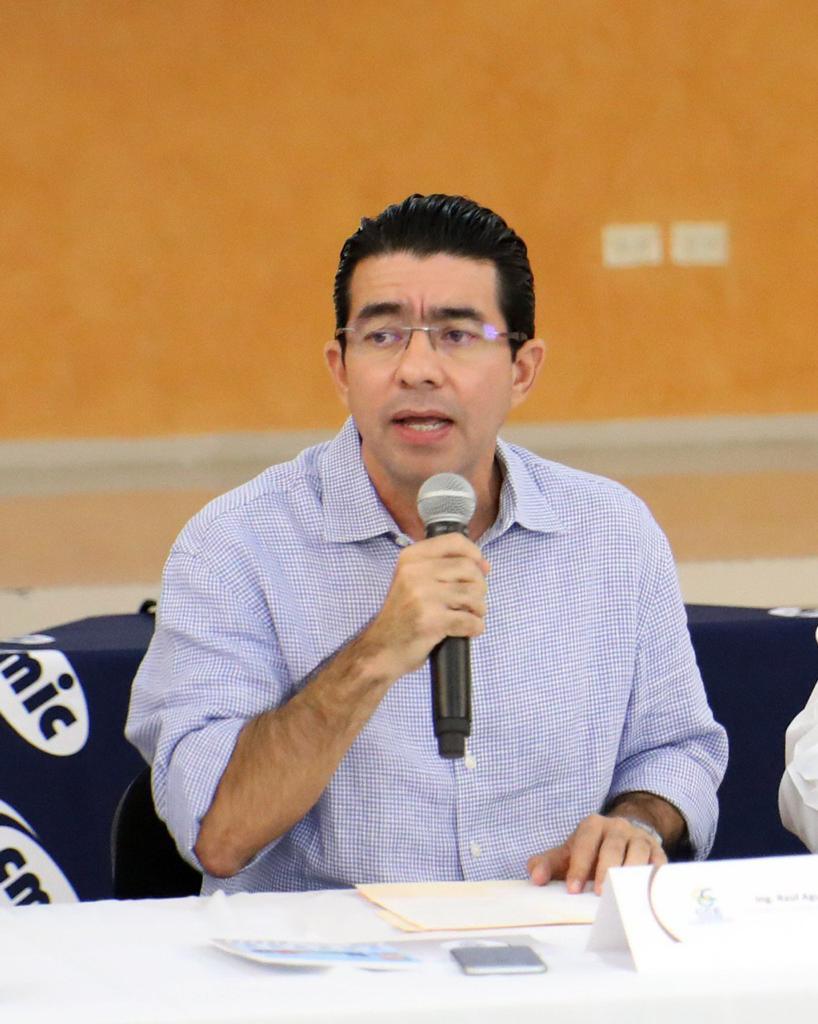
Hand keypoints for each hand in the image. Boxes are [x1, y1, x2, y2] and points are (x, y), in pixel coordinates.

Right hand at [363, 532, 489, 681]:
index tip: (480, 568)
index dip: (474, 554)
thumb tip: (484, 565)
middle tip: (470, 601)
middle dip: (479, 587)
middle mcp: (414, 572)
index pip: (454, 542)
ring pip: (473, 594)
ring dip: (478, 609)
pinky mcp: (430, 620)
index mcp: (411, 558)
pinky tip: (467, 630)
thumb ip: (445, 568)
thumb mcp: (414, 581)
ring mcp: (422, 596)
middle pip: (469, 569)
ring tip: (468, 615)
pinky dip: (474, 627)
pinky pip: (470, 620)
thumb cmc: (403, 616)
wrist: (381, 649)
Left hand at [527, 813, 666, 895]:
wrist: (623, 838)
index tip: (573, 889)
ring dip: (630, 875)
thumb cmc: (591, 852)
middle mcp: (619, 828)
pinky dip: (654, 878)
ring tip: (623, 896)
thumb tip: (535, 877)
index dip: (579, 865)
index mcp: (594, 825)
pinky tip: (647, 895)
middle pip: (613, 847)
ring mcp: (640, 839)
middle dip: (604, 871)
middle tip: (599, 895)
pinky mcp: (658, 853)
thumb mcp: (569, 854)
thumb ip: (548, 863)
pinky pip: (659, 865)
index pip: (586, 842)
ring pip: (638, 854)